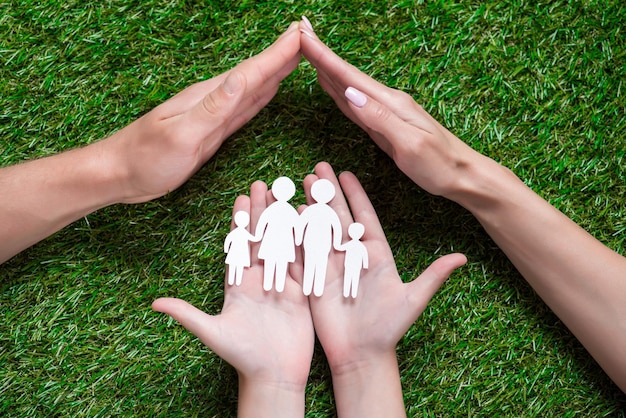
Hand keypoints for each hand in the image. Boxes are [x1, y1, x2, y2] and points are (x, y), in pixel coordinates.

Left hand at [109, 22, 302, 203]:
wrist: (120, 174)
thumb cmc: (146, 157)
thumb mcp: (181, 134)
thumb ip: (213, 108)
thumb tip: (241, 78)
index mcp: (209, 96)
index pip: (251, 70)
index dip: (278, 53)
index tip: (301, 33)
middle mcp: (215, 100)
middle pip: (256, 73)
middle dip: (282, 54)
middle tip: (307, 36)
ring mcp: (214, 115)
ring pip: (253, 88)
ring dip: (275, 71)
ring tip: (295, 56)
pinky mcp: (213, 131)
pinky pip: (245, 109)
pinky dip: (261, 96)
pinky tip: (270, 89)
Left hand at [153, 180, 313, 416]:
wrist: (273, 375)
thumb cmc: (241, 356)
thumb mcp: (212, 333)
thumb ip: (187, 314)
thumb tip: (154, 304)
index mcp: (238, 285)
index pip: (239, 246)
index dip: (239, 222)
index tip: (240, 198)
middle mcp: (260, 280)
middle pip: (261, 238)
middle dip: (262, 212)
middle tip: (263, 185)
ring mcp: (282, 284)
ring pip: (283, 245)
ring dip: (284, 221)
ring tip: (286, 195)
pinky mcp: (302, 292)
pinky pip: (303, 263)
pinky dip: (305, 242)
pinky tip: (308, 222)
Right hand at [299, 19, 486, 199]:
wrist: (463, 177)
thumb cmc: (440, 164)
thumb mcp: (410, 143)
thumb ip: (379, 118)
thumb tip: (350, 93)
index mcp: (391, 104)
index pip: (350, 76)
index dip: (325, 56)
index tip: (304, 35)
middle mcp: (387, 103)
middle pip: (347, 76)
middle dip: (322, 56)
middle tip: (300, 35)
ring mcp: (386, 114)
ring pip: (349, 88)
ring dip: (328, 70)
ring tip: (310, 53)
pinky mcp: (385, 127)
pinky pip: (355, 106)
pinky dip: (339, 93)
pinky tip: (332, 87)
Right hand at [302, 162, 465, 416]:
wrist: (363, 355)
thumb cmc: (389, 328)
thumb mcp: (413, 300)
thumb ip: (433, 276)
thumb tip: (462, 258)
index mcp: (376, 254)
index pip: (364, 217)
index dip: (355, 195)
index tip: (346, 173)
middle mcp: (352, 256)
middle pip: (339, 217)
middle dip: (329, 193)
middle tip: (318, 168)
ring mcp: (331, 267)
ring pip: (320, 230)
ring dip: (311, 207)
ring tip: (303, 184)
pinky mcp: (314, 280)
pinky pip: (304, 253)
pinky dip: (296, 234)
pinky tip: (290, 215)